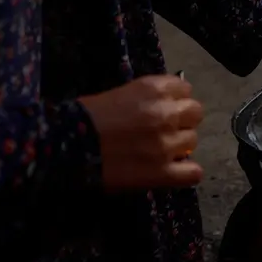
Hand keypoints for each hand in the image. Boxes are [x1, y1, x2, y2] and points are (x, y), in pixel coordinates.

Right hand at [78, 75, 203, 190]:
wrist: (66, 145)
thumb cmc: (85, 117)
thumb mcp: (120, 93)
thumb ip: (148, 98)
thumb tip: (167, 106)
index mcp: (154, 89)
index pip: (184, 89)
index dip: (176, 99)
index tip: (167, 107)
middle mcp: (165, 114)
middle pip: (195, 113)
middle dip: (183, 120)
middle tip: (166, 130)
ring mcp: (166, 144)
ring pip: (193, 141)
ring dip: (180, 145)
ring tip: (162, 151)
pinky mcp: (162, 172)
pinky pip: (193, 172)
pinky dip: (186, 172)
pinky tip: (174, 171)